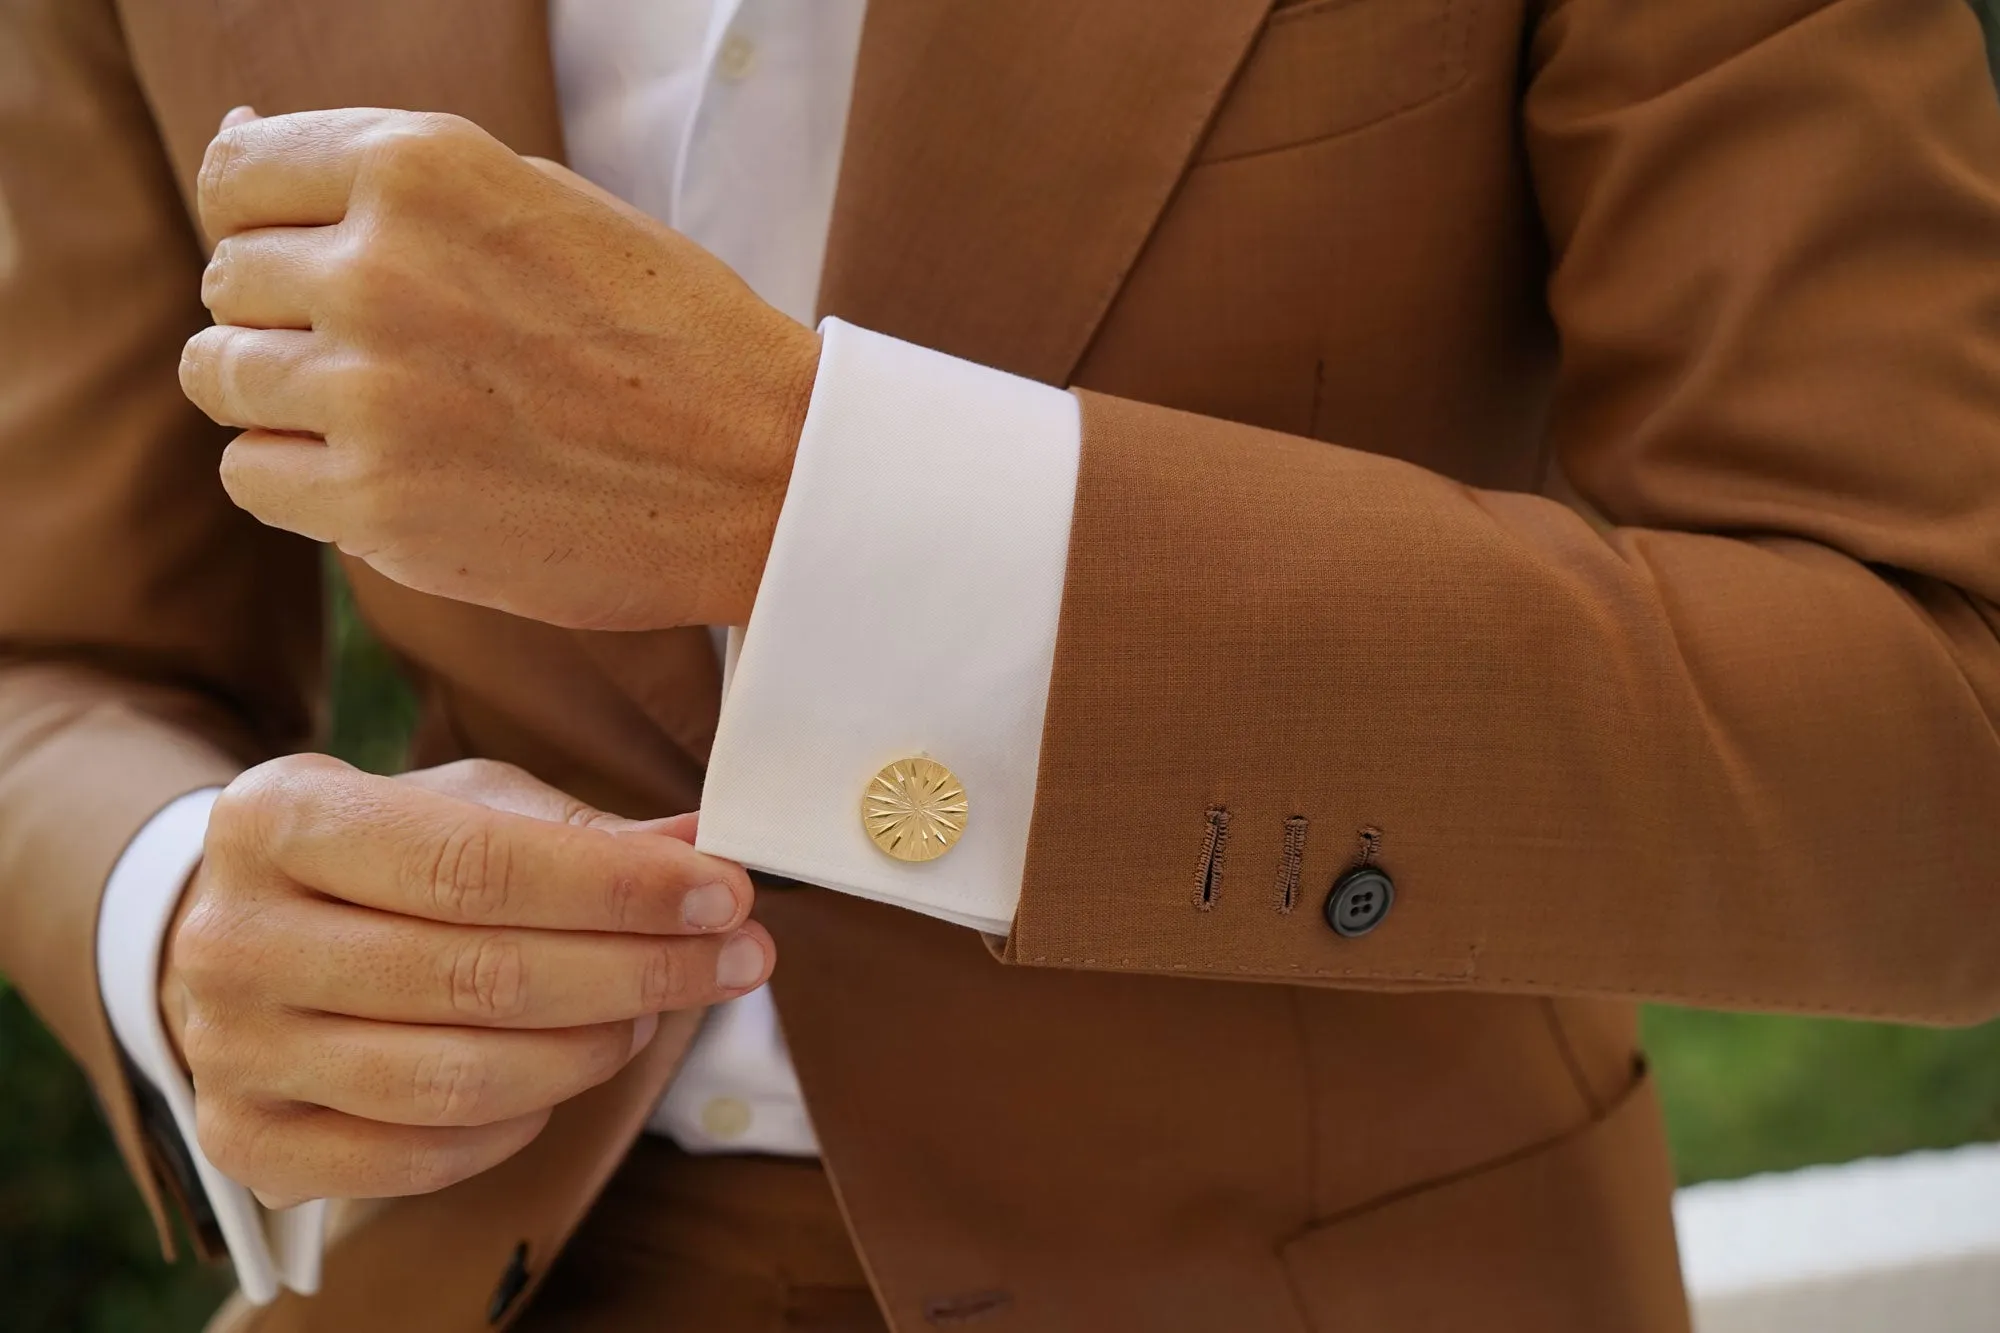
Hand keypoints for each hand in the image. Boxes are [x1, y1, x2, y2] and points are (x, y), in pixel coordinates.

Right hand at [159, 756, 771, 1206]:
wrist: (238, 932)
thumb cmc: (375, 858)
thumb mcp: (459, 805)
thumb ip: (577, 831)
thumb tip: (702, 848)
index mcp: (279, 817)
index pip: (474, 865)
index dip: (616, 889)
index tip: (723, 894)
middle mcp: (234, 936)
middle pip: (479, 976)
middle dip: (639, 970)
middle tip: (735, 957)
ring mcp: (233, 1051)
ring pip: (461, 1079)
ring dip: (595, 1050)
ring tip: (656, 1011)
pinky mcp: (251, 1143)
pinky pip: (425, 1155)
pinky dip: (523, 1120)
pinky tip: (568, 1069)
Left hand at [179, 107, 820, 630]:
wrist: (768, 472)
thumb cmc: (669, 332)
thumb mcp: (541, 199)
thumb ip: (394, 178)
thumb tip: (236, 138)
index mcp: (422, 168)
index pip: (235, 174)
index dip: (266, 223)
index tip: (319, 263)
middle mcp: (379, 269)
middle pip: (229, 283)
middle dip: (288, 316)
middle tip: (391, 355)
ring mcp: (372, 393)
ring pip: (221, 378)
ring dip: (283, 398)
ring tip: (384, 416)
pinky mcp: (378, 505)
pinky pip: (253, 475)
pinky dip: (299, 478)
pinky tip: (386, 474)